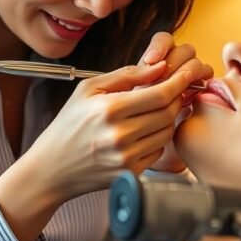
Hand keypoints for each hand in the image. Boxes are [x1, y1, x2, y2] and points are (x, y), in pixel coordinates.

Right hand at [18, 62, 198, 202]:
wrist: (52, 167)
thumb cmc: (69, 124)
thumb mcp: (88, 89)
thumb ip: (126, 75)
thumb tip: (160, 67)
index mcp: (109, 110)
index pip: (160, 94)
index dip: (180, 82)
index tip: (188, 74)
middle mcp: (120, 135)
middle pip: (168, 113)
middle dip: (177, 98)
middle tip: (175, 90)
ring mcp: (126, 157)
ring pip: (167, 132)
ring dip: (168, 119)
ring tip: (155, 110)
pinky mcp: (130, 173)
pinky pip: (158, 151)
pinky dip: (156, 139)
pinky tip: (143, 132)